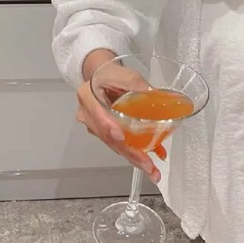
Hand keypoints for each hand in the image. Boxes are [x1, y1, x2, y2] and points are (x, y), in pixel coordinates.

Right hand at [75, 61, 163, 182]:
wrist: (101, 76)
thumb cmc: (111, 74)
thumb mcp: (125, 74)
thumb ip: (138, 85)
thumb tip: (157, 97)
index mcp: (86, 95)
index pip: (97, 113)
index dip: (108, 126)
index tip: (120, 136)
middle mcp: (87, 114)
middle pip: (107, 136)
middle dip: (128, 151)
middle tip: (146, 163)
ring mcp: (95, 126)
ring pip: (113, 145)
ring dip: (133, 157)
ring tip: (151, 169)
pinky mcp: (105, 134)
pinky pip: (118, 145)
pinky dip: (134, 153)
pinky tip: (149, 161)